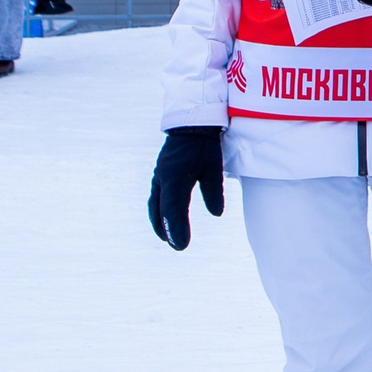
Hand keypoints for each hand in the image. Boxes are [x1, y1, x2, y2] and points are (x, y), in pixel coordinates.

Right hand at [147, 127, 227, 249]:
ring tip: (167, 238)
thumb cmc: (204, 146)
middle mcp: (163, 178)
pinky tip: (163, 220)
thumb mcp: (214, 167)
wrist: (190, 125)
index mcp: (175, 177)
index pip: (173, 209)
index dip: (177, 228)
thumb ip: (214, 190)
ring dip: (160, 223)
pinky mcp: (160, 175)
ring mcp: (159, 176)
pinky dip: (158, 212)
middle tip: (177, 247)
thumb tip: (216, 213)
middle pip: (161, 210)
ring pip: (155, 205)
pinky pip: (156, 198)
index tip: (182, 245)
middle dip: (168, 230)